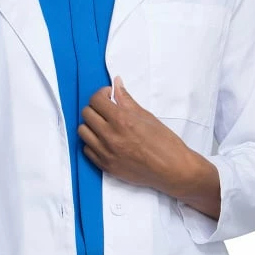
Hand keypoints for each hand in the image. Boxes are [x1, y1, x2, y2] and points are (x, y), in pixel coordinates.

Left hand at [77, 75, 198, 197]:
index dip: (101, 94)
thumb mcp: (147, 116)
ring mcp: (106, 152)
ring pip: (82, 131)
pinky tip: (104, 140)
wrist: (172, 170)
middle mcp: (110, 136)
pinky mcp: (105, 166)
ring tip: (104, 125)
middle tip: (107, 110)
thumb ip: (127, 100)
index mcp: (122, 120)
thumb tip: (117, 84)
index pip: (96, 100)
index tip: (108, 96)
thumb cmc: (165, 143)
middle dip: (96, 108)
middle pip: (86, 114)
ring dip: (91, 125)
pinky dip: (92, 142)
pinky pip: (87, 149)